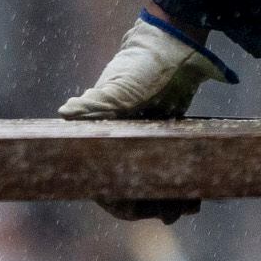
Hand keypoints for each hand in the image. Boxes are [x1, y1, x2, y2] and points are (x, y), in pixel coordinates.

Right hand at [57, 13, 215, 220]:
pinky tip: (195, 194)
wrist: (171, 48)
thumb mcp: (120, 89)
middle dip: (151, 204)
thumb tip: (65, 113)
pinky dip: (179, 185)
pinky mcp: (161, 139)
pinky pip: (167, 170)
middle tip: (174, 212)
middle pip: (129, 189)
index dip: (121, 203)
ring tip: (190, 205)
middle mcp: (118, 144)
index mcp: (102, 138)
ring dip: (168, 199)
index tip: (142, 209)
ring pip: (150, 183)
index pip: (104, 185)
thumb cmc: (141, 67)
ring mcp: (141, 143)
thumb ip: (96, 104)